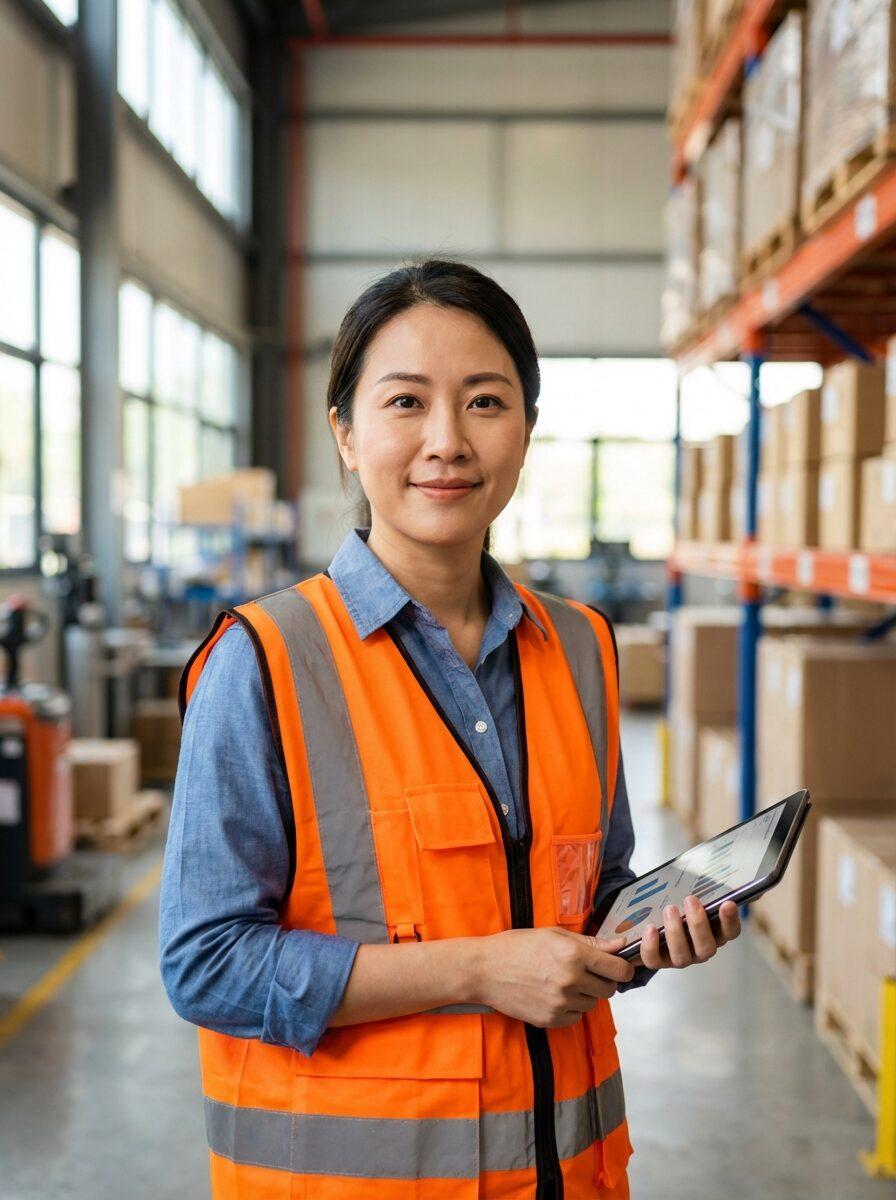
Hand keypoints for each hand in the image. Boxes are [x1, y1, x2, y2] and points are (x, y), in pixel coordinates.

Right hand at [475, 927, 635, 1027]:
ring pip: (592, 1004)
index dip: (621, 968)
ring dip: (584, 995)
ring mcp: (561, 1002)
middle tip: (584, 973)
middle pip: (609, 989)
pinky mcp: (551, 1019)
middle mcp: (570, 979)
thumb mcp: (554, 935)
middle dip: (602, 981)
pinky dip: (569, 1008)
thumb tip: (621, 943)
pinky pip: (576, 1017)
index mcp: (574, 954)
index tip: (617, 967)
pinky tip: (552, 995)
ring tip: (561, 982)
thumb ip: (591, 943)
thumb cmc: (518, 946)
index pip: (618, 968)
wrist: (485, 970)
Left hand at [630, 896, 740, 969]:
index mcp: (715, 933)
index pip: (731, 932)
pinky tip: (650, 928)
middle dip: (698, 924)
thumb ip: (703, 887)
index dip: (730, 920)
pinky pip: (654, 960)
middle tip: (690, 900)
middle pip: (706, 947)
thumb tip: (712, 869)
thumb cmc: (679, 903)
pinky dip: (651, 946)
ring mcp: (681, 957)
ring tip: (670, 909)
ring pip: (682, 956)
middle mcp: (700, 949)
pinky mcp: (659, 960)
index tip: (728, 903)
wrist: (652, 917)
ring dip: (675, 933)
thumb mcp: (691, 894)